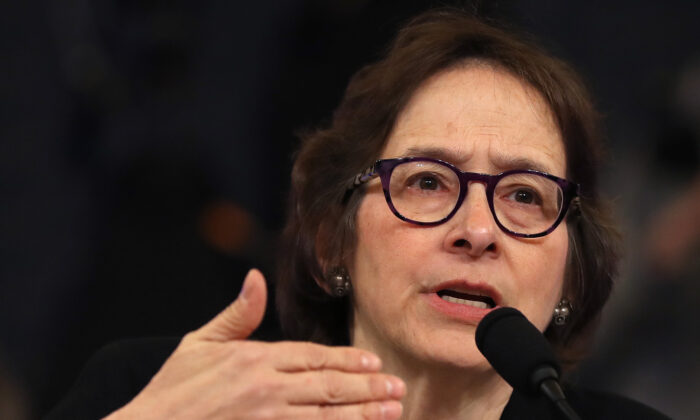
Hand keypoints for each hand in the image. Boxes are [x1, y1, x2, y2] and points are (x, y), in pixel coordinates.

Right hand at [105, 269, 404, 419]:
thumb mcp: (199, 344)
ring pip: (326, 415)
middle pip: (328, 386)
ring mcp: (267, 418)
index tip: (372, 362)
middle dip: (367, 386)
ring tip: (391, 411)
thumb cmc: (172, 389)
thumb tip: (256, 278)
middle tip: (397, 387)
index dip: (346, 360)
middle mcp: (266, 388)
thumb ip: (237, 315)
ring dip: (363, 413)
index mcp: (254, 359)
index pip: (312, 357)